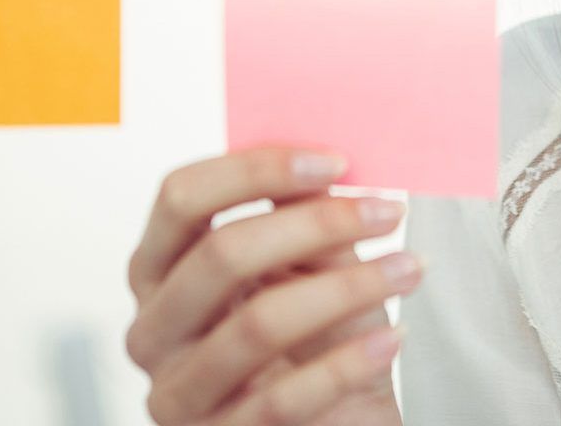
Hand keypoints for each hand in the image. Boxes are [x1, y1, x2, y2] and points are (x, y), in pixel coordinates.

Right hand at [125, 146, 419, 423]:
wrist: (333, 424)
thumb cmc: (315, 345)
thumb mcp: (307, 270)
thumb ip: (300, 218)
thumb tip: (324, 162)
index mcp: (160, 270)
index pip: (181, 198)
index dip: (256, 170)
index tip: (335, 162)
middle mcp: (153, 329)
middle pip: (221, 255)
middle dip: (316, 225)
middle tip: (387, 212)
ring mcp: (176, 392)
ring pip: (257, 324)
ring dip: (347, 289)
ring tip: (407, 270)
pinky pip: (282, 398)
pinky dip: (346, 363)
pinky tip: (392, 338)